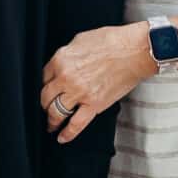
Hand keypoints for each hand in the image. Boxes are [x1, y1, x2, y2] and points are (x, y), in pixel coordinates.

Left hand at [39, 23, 153, 144]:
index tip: (46, 90)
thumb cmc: (112, 41)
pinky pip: (76, 124)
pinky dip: (67, 134)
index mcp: (61, 60)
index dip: (43, 85)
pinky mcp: (94, 105)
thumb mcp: (81, 39)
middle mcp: (66, 78)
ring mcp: (79, 93)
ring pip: (56, 112)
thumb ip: (67, 54)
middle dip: (43, 104)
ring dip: (51, 120)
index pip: (42, 77)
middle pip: (45, 97)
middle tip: (45, 108)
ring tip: (50, 125)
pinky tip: (61, 137)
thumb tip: (62, 64)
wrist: (135, 51)